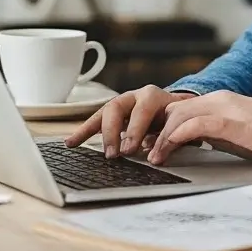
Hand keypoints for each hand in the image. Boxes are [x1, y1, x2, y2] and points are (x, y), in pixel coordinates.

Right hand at [67, 84, 181, 157]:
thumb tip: (158, 153)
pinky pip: (96, 121)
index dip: (135, 130)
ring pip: (103, 112)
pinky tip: (70, 142)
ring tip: (80, 144)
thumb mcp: (181, 125)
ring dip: (91, 130)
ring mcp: (122, 104)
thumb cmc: (180, 119)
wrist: (179, 108)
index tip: (130, 150)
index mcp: (152, 97)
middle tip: (112, 153)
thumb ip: (171, 136)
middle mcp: (134, 96)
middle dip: (111, 131)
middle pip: (116, 108)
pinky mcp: (114, 114)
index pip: (141, 111)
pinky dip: (83, 131)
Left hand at [73, 88, 251, 167]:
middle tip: (89, 142)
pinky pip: (189, 125)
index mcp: (194, 102)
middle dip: (110, 120)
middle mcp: (198, 98)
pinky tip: (156, 156)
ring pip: (161, 110)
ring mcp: (212, 103)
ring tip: (122, 152)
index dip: (112, 119)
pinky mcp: (227, 117)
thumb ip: (193, 136)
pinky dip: (169, 140)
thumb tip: (162, 148)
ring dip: (138, 132)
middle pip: (141, 99)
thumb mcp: (222, 136)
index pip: (144, 105)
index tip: (86, 136)